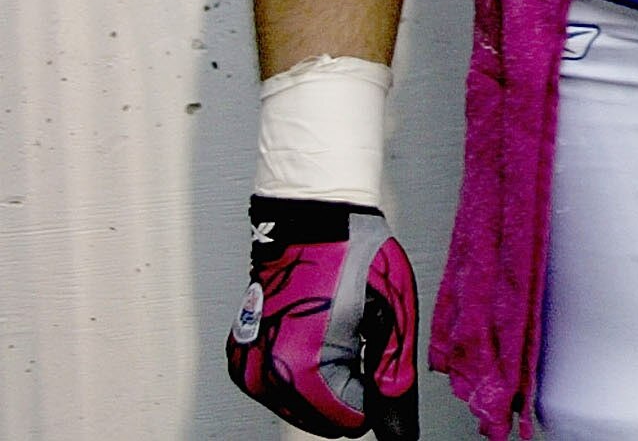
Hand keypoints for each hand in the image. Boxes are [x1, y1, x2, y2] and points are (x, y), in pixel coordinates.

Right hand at [226, 196, 419, 437]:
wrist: (310, 219)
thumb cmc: (352, 253)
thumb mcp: (391, 310)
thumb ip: (392, 369)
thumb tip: (396, 417)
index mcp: (299, 366)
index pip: (348, 420)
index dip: (372, 395)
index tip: (376, 361)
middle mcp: (263, 374)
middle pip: (321, 419)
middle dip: (347, 388)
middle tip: (359, 342)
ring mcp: (247, 366)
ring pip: (299, 406)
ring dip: (325, 382)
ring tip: (338, 333)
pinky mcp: (240, 356)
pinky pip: (278, 387)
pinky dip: (301, 373)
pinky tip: (316, 335)